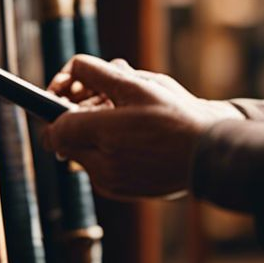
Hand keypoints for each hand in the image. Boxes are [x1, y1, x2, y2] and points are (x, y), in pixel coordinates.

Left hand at [42, 55, 243, 199]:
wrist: (210, 154)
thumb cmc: (178, 116)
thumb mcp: (138, 84)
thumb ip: (98, 75)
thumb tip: (70, 71)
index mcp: (105, 135)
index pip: (55, 127)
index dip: (53, 105)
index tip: (62, 91)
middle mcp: (102, 165)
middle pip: (67, 138)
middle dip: (78, 114)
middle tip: (105, 98)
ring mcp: (109, 182)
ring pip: (82, 150)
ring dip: (94, 130)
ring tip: (126, 115)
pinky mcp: (118, 191)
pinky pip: (97, 164)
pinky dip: (106, 148)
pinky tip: (132, 136)